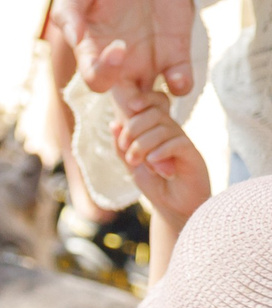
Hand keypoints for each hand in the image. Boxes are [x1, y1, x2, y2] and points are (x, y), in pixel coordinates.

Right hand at [52, 0, 196, 97]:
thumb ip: (69, 8)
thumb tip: (73, 37)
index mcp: (91, 47)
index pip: (93, 77)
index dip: (103, 72)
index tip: (117, 47)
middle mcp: (118, 61)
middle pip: (121, 100)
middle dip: (131, 109)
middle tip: (141, 100)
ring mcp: (148, 59)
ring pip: (149, 100)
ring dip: (155, 108)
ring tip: (161, 98)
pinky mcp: (176, 52)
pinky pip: (179, 81)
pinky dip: (180, 86)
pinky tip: (178, 77)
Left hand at [111, 83, 211, 233]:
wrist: (174, 208)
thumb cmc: (155, 184)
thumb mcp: (132, 164)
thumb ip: (122, 146)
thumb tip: (113, 123)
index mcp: (157, 130)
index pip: (154, 102)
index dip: (143, 99)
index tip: (128, 107)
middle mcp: (172, 132)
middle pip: (155, 112)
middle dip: (134, 128)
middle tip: (126, 149)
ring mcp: (183, 143)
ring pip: (164, 127)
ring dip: (142, 144)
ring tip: (135, 161)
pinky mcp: (193, 155)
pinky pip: (178, 143)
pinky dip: (160, 151)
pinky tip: (152, 163)